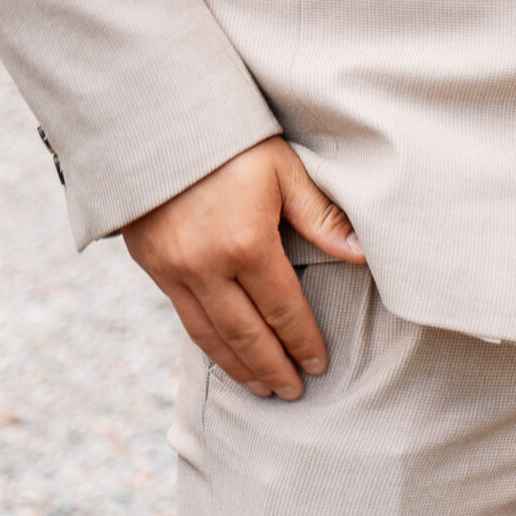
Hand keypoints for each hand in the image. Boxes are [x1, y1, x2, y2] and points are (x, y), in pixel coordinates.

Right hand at [122, 135, 364, 397]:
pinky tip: (224, 356)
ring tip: (263, 388)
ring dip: (239, 368)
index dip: (302, 341)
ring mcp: (176, 272)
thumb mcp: (283, 169)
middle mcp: (208, 267)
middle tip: (294, 392)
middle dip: (274, 368)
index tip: (319, 364)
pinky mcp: (154, 269)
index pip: (283, 309)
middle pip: (247, 335)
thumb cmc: (233, 141)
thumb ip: (319, 215)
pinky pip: (185, 321)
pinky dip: (208, 346)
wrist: (159, 122)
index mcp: (247, 243)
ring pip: (212, 338)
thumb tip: (361, 252)